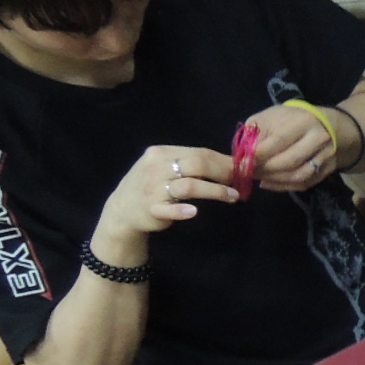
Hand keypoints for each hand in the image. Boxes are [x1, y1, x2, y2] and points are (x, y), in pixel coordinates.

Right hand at [96, 145, 237, 250]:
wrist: (122, 210)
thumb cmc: (152, 186)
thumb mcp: (164, 167)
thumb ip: (188, 164)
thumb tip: (227, 164)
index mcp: (161, 153)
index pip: (199, 152)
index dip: (224, 161)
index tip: (242, 169)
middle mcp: (156, 167)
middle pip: (197, 165)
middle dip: (223, 172)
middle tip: (240, 182)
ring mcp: (153, 188)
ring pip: (189, 186)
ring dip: (215, 191)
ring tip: (233, 197)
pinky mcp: (151, 209)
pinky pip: (169, 209)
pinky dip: (182, 210)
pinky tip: (195, 211)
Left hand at [243, 102, 339, 192]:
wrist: (329, 125)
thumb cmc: (292, 119)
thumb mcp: (271, 116)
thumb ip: (256, 131)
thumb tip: (243, 153)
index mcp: (302, 122)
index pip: (278, 141)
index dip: (259, 155)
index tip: (242, 162)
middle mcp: (318, 139)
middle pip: (289, 161)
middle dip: (265, 170)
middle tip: (248, 172)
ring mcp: (325, 156)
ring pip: (298, 176)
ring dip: (274, 180)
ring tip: (259, 178)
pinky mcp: (327, 170)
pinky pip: (304, 184)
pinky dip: (284, 186)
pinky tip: (270, 182)